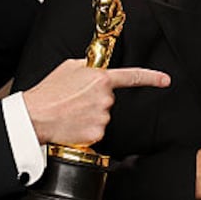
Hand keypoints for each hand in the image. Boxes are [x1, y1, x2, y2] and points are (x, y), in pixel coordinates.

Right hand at [22, 58, 168, 146]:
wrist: (35, 116)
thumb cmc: (49, 92)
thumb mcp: (68, 67)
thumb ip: (89, 67)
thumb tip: (97, 68)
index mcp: (101, 78)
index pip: (132, 76)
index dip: (152, 77)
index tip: (165, 80)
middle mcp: (105, 97)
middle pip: (109, 100)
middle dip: (96, 101)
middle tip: (75, 101)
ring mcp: (103, 116)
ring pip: (103, 116)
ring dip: (90, 115)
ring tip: (71, 112)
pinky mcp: (97, 133)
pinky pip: (97, 130)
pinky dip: (87, 129)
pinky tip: (73, 124)